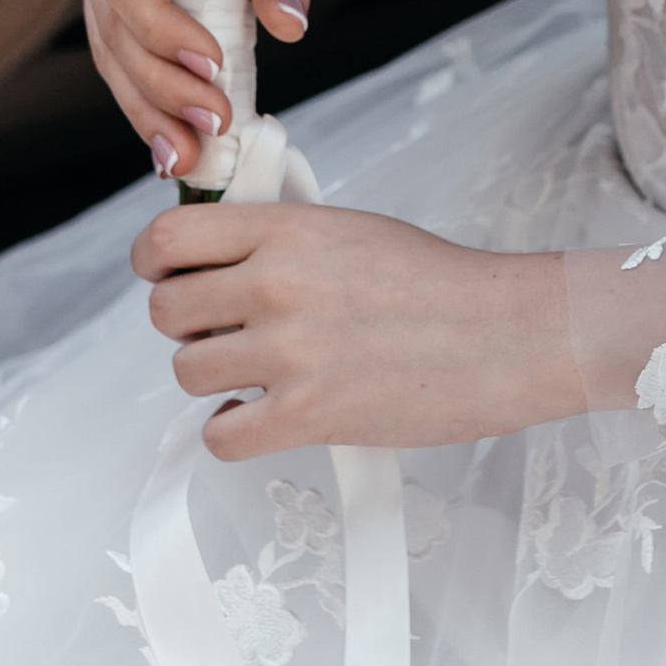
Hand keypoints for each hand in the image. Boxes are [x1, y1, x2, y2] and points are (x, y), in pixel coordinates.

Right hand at [69, 0, 318, 175]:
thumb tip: (288, 23)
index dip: (160, 27)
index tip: (212, 63)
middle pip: (113, 28)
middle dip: (164, 85)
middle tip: (216, 121)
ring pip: (112, 61)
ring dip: (153, 114)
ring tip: (191, 156)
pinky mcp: (111, 19)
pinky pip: (122, 71)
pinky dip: (149, 113)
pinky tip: (173, 151)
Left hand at [131, 199, 583, 460]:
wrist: (510, 333)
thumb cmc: (440, 283)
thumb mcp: (350, 228)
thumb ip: (277, 238)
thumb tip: (214, 257)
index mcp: (285, 230)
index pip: (166, 239)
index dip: (154, 263)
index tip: (168, 277)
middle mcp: (276, 285)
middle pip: (164, 312)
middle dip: (186, 326)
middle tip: (224, 332)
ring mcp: (288, 353)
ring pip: (186, 372)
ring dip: (214, 378)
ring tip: (258, 374)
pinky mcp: (306, 416)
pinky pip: (220, 436)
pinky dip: (233, 431)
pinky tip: (263, 416)